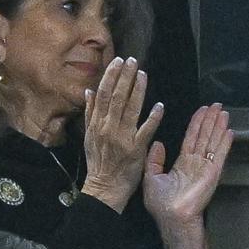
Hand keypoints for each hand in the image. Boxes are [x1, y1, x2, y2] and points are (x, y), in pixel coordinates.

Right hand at [80, 58, 161, 210]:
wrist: (104, 187)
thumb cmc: (98, 161)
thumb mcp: (89, 136)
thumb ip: (90, 113)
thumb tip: (89, 91)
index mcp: (96, 124)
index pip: (103, 95)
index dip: (110, 76)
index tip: (118, 61)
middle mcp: (107, 128)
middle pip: (116, 98)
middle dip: (124, 77)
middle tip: (132, 60)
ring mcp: (122, 138)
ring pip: (130, 109)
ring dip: (137, 90)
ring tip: (143, 74)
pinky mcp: (136, 149)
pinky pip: (146, 130)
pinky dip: (152, 117)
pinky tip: (159, 105)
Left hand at [142, 103, 229, 248]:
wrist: (172, 216)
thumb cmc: (162, 202)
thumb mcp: (151, 177)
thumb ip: (154, 160)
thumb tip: (158, 142)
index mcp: (182, 163)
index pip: (191, 138)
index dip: (196, 123)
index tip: (202, 110)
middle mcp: (196, 162)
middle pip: (204, 136)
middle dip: (210, 120)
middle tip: (217, 104)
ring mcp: (206, 166)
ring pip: (213, 141)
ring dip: (219, 126)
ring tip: (224, 112)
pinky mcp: (213, 172)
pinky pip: (219, 154)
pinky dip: (225, 142)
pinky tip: (229, 131)